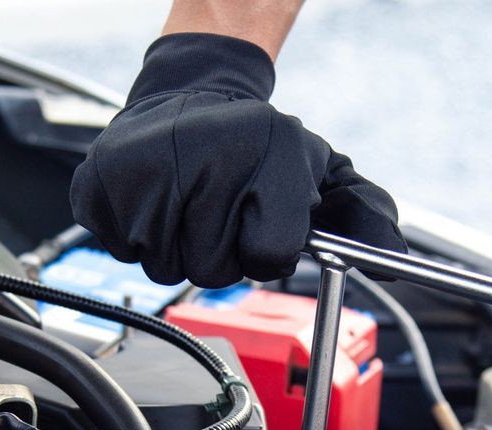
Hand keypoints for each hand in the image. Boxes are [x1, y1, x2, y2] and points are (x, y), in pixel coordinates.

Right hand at [70, 33, 404, 287]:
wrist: (185, 100)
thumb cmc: (256, 147)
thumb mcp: (323, 172)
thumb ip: (365, 215)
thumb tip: (394, 262)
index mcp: (269, 146)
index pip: (269, 255)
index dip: (266, 249)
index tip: (261, 219)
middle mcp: (205, 150)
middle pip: (212, 268)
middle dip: (219, 250)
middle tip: (217, 208)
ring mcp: (144, 166)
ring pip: (164, 265)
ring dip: (177, 245)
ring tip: (184, 201)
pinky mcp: (97, 182)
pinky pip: (121, 250)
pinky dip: (135, 236)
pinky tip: (152, 198)